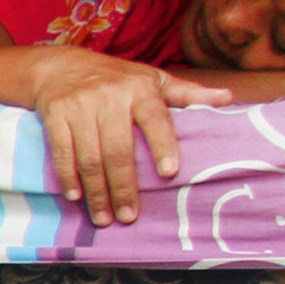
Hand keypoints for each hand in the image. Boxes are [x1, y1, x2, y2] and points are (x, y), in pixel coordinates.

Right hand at [28, 44, 226, 225]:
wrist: (61, 65)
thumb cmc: (116, 78)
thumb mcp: (152, 79)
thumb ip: (187, 93)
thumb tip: (229, 98)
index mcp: (140, 89)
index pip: (155, 118)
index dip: (162, 145)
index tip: (169, 173)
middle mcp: (109, 96)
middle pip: (118, 149)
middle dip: (123, 186)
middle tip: (129, 216)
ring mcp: (79, 106)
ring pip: (90, 156)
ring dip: (97, 191)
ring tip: (104, 218)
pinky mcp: (55, 114)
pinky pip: (62, 151)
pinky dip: (68, 177)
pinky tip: (76, 197)